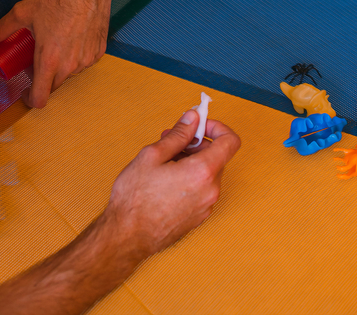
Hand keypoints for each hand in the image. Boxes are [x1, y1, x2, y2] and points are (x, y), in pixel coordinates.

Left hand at [0, 0, 110, 108]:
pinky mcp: (99, 51)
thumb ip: (2, 28)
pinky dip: (76, 57)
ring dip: (61, 67)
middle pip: (54, 86)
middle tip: (36, 61)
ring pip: (70, 74)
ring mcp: (87, 59)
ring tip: (55, 47)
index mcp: (50, 60)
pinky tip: (71, 40)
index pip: (40, 97)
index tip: (25, 93)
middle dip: (43, 78)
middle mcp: (70, 64)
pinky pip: (84, 62)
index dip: (30, 99)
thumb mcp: (23, 12)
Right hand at [106, 111, 240, 256]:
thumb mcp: (152, 155)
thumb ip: (178, 134)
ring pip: (208, 173)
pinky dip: (191, 179)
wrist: (127, 237)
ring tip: (165, 162)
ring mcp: (206, 206)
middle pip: (217, 157)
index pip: (230, 141)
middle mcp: (211, 190)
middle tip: (172, 140)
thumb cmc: (136, 199)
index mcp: (203, 172)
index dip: (217, 127)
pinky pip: (202, 190)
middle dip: (197, 144)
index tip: (200, 124)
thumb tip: (193, 118)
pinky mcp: (198, 217)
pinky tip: (167, 180)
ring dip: (192, 161)